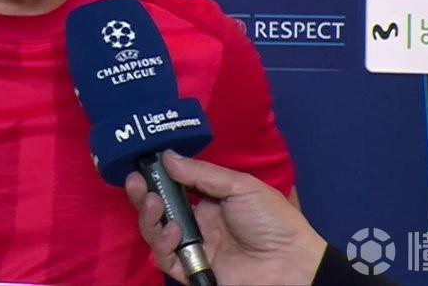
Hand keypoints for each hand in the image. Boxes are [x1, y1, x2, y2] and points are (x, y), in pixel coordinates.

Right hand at [125, 152, 326, 285]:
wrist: (292, 263)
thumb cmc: (272, 220)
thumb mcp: (240, 187)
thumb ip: (202, 174)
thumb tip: (166, 156)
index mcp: (210, 201)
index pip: (175, 187)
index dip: (158, 177)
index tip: (143, 163)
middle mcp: (198, 224)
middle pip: (160, 210)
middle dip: (143, 195)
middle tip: (135, 181)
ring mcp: (195, 248)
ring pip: (156, 233)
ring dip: (149, 217)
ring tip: (153, 204)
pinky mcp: (193, 271)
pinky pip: (167, 259)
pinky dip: (163, 244)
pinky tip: (173, 231)